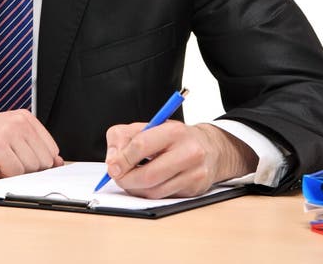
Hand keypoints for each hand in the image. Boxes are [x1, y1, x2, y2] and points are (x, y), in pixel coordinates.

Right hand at [0, 110, 63, 175]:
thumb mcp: (4, 137)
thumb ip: (30, 147)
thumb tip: (57, 163)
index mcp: (23, 117)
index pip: (52, 150)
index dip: (39, 164)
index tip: (25, 166)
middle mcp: (18, 121)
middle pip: (43, 161)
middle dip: (25, 170)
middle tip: (3, 162)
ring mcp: (8, 132)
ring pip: (30, 168)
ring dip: (12, 172)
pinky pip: (14, 173)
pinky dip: (2, 175)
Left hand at [104, 121, 257, 198]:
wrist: (210, 147)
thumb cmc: (175, 137)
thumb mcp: (150, 126)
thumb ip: (125, 137)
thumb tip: (112, 161)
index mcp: (174, 131)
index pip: (141, 145)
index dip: (122, 158)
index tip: (112, 166)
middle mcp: (188, 152)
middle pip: (149, 174)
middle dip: (127, 179)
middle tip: (117, 177)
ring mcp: (194, 173)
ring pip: (155, 191)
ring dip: (135, 189)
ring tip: (129, 181)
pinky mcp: (194, 190)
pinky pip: (164, 198)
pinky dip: (148, 193)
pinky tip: (145, 185)